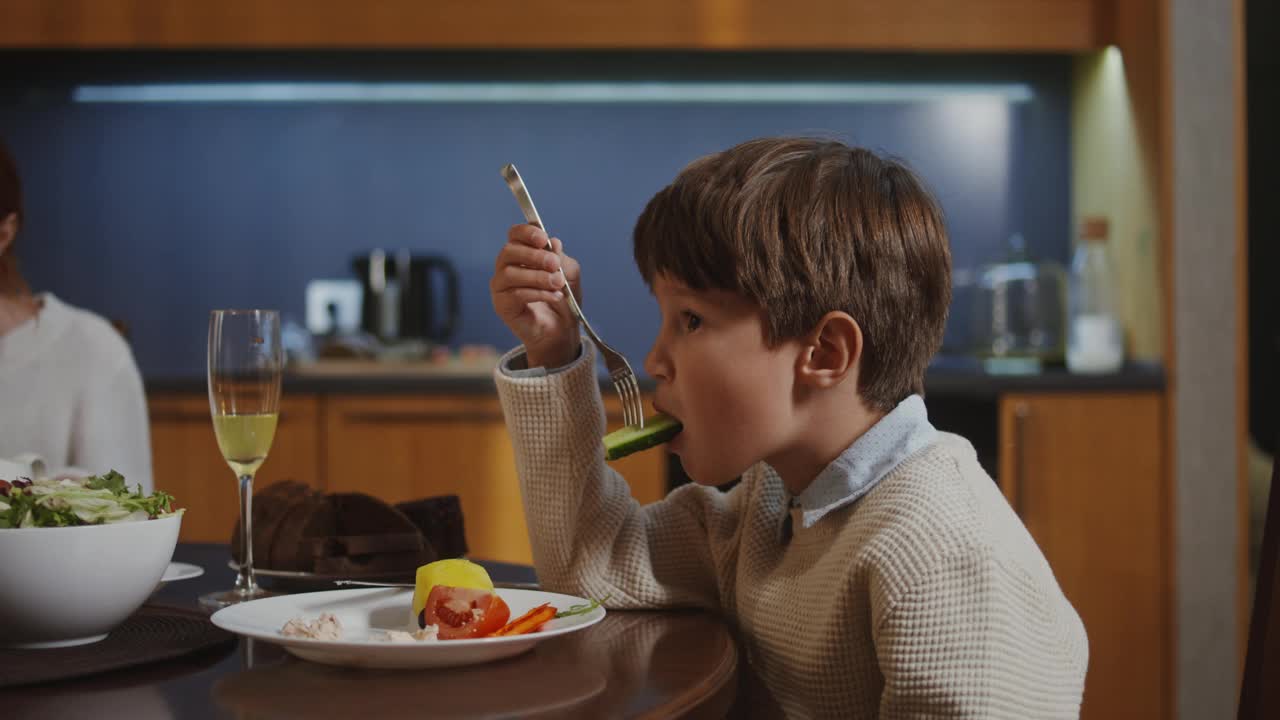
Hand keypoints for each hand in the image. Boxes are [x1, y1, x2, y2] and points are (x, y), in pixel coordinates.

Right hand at [490, 223, 582, 368]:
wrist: (561, 330)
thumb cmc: (562, 300)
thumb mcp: (569, 274)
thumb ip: (561, 259)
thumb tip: (554, 243)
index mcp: (521, 254)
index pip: (514, 235)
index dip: (526, 232)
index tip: (543, 239)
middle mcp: (506, 267)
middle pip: (509, 251)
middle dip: (534, 256)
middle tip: (554, 264)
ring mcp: (501, 287)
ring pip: (510, 273)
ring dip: (537, 276)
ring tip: (557, 284)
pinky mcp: (501, 305)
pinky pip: (515, 294)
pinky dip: (538, 293)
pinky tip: (554, 296)